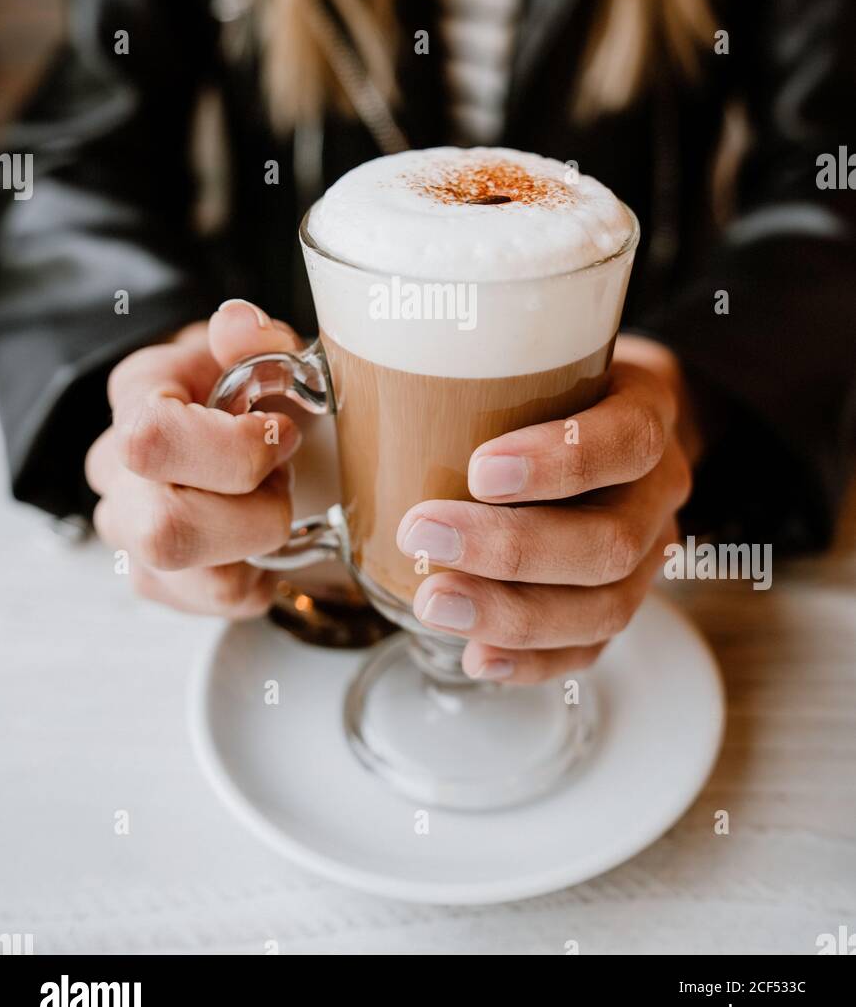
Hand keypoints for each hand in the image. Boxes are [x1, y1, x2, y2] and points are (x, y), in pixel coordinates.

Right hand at [86, 300, 302, 616]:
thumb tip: (238, 323)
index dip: (234, 450)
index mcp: (138, 395)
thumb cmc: (257, 392)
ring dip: (257, 544)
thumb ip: (261, 339)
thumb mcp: (270, 350)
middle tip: (283, 480)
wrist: (252, 430)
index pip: (151, 440)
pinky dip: (258, 577)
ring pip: (191, 576)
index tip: (282, 434)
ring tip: (270, 505)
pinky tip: (263, 540)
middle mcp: (115, 466)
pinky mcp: (153, 578)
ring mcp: (127, 528)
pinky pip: (211, 600)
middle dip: (254, 515)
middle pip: (164, 529)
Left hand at [396, 335, 700, 683]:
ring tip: (434, 603)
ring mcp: (648, 552)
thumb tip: (348, 372)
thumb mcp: (533, 348)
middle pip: (611, 540)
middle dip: (511, 550)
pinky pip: (590, 647)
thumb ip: (473, 361)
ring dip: (514, 613)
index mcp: (646, 412)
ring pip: (606, 606)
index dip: (561, 461)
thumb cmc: (552, 379)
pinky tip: (477, 655)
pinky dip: (532, 658)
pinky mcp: (622, 599)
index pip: (628, 441)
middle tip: (425, 533)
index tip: (480, 469)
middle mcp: (658, 488)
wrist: (606, 414)